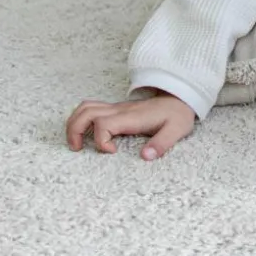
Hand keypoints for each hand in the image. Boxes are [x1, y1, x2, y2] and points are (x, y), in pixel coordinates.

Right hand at [66, 92, 195, 160]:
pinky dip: (81, 120)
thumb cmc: (177, 116)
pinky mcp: (117, 110)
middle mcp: (120, 110)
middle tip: (77, 149)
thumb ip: (162, 144)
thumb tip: (145, 157)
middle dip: (75, 130)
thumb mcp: (176, 131)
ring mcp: (117, 108)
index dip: (102, 141)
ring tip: (76, 143)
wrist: (181, 99)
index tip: (113, 152)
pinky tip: (87, 135)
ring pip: (86, 107)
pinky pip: (92, 109)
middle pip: (86, 112)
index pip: (104, 123)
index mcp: (132, 116)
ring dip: (74, 124)